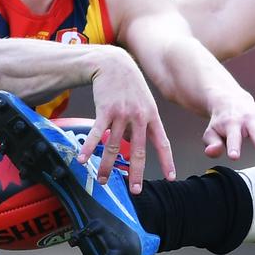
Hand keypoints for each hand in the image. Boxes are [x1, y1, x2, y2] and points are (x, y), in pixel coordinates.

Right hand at [78, 49, 174, 193]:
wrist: (115, 64)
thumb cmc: (130, 86)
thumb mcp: (144, 102)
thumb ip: (142, 124)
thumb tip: (136, 145)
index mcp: (152, 117)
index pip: (162, 143)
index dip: (167, 161)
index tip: (172, 177)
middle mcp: (139, 117)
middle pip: (138, 151)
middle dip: (136, 173)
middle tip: (135, 191)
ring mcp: (122, 114)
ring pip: (114, 146)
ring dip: (107, 166)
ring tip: (102, 181)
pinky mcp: (105, 110)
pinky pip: (96, 133)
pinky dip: (88, 148)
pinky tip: (82, 160)